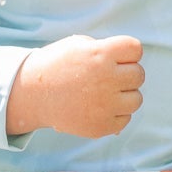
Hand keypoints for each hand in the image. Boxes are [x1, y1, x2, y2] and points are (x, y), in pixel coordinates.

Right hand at [6, 34, 144, 138]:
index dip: (127, 52)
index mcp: (100, 54)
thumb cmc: (58, 65)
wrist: (32, 94)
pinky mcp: (101, 126)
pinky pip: (125, 119)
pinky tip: (98, 107)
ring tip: (103, 93)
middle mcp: (105, 79)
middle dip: (126, 74)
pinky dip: (115, 114)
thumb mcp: (79, 45)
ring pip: (136, 99)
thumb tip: (134, 68)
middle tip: (106, 77)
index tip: (114, 57)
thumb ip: (109, 50)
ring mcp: (104, 105)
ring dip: (124, 95)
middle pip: (139, 74)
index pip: (136, 49)